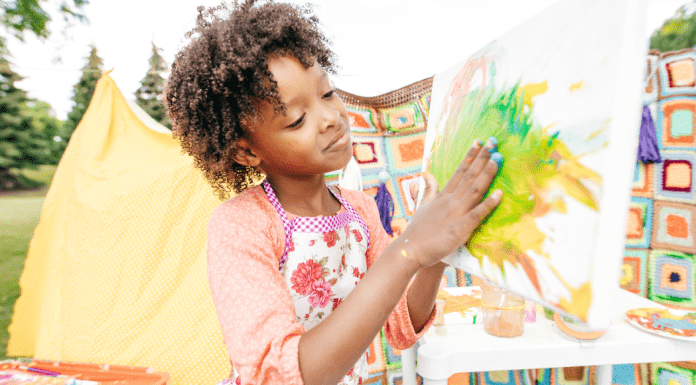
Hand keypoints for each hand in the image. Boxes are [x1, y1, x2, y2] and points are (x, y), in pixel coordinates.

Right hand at [400, 138, 502, 269]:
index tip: (480, 142)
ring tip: (498, 158)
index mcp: (443, 196)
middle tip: (494, 142)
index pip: (459, 171)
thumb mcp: (423, 205)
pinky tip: (500, 194)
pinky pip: (477, 214)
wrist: (410, 250)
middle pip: (469, 176)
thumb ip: (429, 189)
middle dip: (482, 158)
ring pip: (474, 190)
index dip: (470, 156)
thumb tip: (426, 173)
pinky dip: (488, 204)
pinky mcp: (460, 229)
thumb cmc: (418, 231)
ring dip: (487, 174)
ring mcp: (455, 214)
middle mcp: (450, 201)